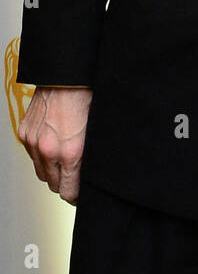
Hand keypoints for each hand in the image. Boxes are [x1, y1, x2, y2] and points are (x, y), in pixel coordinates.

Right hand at [17, 85, 91, 203]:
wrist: (66, 78)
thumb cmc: (86, 99)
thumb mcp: (96, 133)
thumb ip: (90, 158)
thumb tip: (90, 174)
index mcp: (71, 153)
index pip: (68, 192)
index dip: (75, 195)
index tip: (80, 194)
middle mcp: (49, 151)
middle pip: (53, 186)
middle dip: (64, 184)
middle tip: (73, 177)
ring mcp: (34, 142)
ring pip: (41, 173)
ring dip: (51, 171)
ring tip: (63, 161)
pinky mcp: (25, 133)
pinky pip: (32, 156)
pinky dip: (41, 155)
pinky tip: (53, 145)